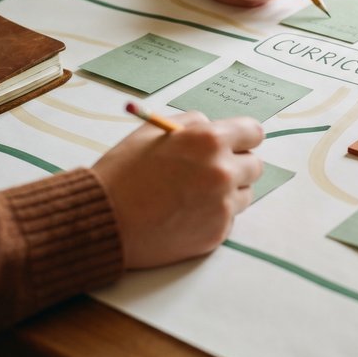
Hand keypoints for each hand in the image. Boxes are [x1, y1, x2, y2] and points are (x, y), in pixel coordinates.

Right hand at [93, 112, 263, 268]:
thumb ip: (192, 124)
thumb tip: (215, 126)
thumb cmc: (124, 174)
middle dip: (236, 166)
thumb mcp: (154, 132)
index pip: (254, 133)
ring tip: (192, 195)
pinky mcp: (217, 232)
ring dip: (227, 192)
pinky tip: (185, 214)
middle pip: (254, 165)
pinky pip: (228, 218)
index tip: (236, 144)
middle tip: (210, 171)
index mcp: (209, 140)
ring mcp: (222, 205)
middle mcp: (222, 172)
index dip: (243, 138)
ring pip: (244, 194)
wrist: (103, 221)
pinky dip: (213, 215)